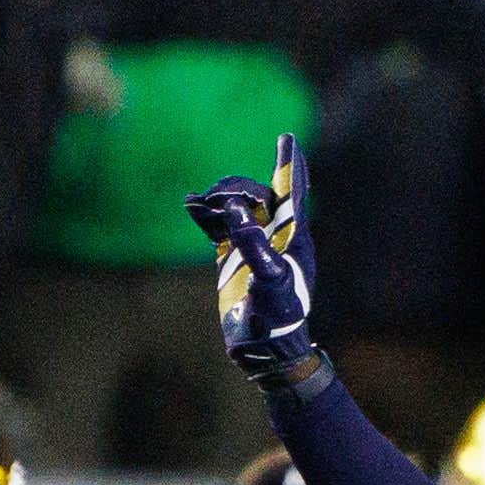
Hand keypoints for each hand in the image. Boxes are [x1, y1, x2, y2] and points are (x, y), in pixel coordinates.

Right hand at [185, 132, 326, 392]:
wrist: (264, 347)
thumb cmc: (277, 316)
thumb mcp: (268, 280)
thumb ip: (253, 245)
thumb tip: (237, 210)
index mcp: (294, 234)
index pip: (292, 189)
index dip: (289, 162)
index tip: (287, 136)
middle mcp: (276, 234)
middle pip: (258, 194)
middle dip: (238, 187)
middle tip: (217, 197)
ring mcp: (254, 244)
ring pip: (237, 206)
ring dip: (219, 199)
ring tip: (201, 202)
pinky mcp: (234, 257)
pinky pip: (219, 227)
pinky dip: (206, 215)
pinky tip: (191, 206)